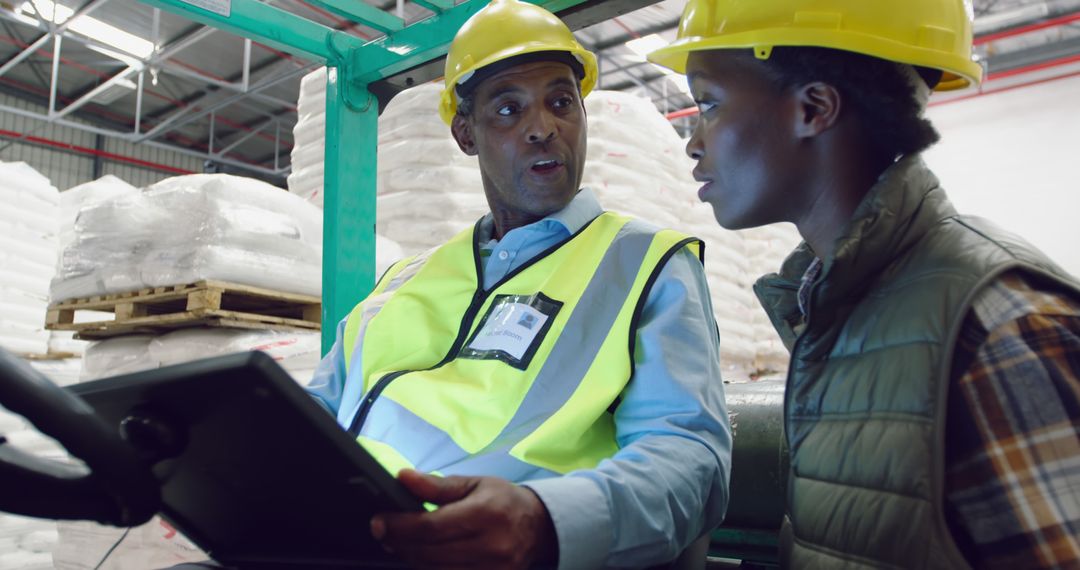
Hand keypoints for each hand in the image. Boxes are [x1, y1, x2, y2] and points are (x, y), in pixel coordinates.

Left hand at [370, 469, 556, 568]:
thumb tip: (403, 477)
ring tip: (400, 542)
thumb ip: (437, 486)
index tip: (379, 522)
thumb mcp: (474, 484)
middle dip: (399, 543)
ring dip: (411, 558)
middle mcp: (491, 547)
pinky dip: (430, 568)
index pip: (432, 527)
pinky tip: (422, 556)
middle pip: (429, 553)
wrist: (538, 528)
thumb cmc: (503, 501)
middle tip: (383, 531)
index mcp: (486, 515)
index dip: (400, 527)